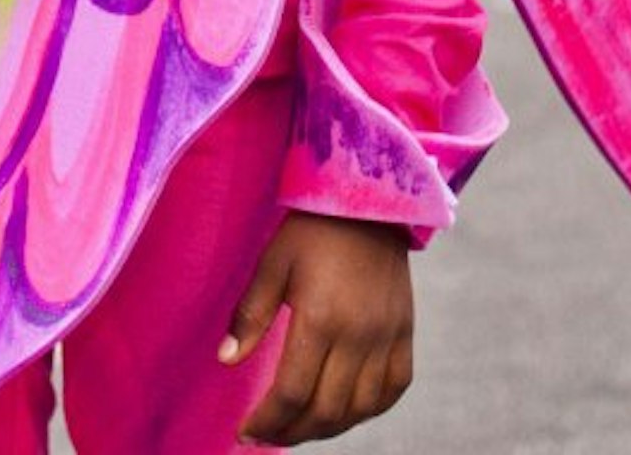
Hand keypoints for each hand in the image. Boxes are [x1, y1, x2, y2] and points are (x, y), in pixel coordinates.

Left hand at [223, 212, 413, 444]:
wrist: (369, 200)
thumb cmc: (313, 229)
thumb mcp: (273, 263)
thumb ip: (251, 314)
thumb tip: (226, 360)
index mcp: (320, 318)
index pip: (292, 393)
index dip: (267, 421)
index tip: (247, 431)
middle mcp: (358, 335)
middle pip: (326, 411)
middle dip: (292, 432)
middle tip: (269, 433)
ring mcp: (387, 337)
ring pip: (360, 410)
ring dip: (328, 428)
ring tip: (300, 426)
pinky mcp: (405, 332)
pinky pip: (393, 390)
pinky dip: (369, 410)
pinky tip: (346, 410)